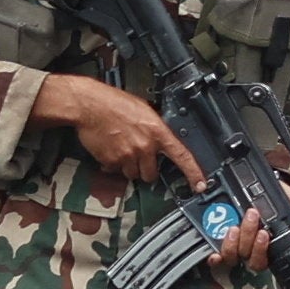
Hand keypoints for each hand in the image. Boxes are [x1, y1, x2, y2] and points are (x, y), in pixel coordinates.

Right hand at [30, 72, 202, 187]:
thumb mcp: (144, 110)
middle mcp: (145, 146)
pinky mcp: (110, 161)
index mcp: (157, 132)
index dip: (193, 173)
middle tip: (137, 156)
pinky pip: (115, 170)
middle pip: (151, 174)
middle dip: (145, 169)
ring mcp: (127, 155)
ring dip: (128, 167)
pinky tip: (109, 148)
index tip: (201, 185)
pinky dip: (112, 164)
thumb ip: (155, 129)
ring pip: (132, 174)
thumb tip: (159, 139)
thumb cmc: (113, 103)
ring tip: (121, 148)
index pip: (182, 156)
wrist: (88, 105)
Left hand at [210, 187, 289, 270]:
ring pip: (230, 255)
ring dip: (232, 243)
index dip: (260, 252)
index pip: (264, 260)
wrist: (268, 187)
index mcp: (270, 248)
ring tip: (235, 224)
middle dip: (248, 238)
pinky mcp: (218, 238)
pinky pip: (215, 254)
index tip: (265, 234)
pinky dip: (213, 254)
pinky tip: (213, 250)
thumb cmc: (284, 202)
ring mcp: (234, 245)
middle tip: (252, 215)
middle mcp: (251, 250)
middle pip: (246, 257)